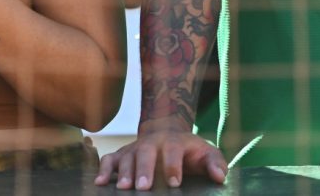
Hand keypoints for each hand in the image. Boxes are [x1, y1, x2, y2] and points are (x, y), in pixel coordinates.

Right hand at [95, 120, 227, 189]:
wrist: (167, 131)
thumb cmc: (189, 150)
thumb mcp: (207, 152)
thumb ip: (215, 163)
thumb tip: (219, 176)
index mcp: (173, 141)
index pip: (173, 151)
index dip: (173, 166)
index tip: (174, 183)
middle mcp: (151, 142)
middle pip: (145, 153)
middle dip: (143, 170)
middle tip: (143, 187)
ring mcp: (134, 148)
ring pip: (127, 157)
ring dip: (124, 172)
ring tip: (124, 188)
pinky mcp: (123, 154)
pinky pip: (110, 159)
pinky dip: (103, 169)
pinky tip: (100, 182)